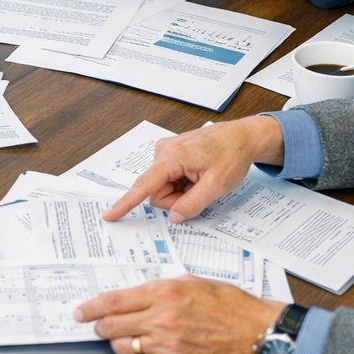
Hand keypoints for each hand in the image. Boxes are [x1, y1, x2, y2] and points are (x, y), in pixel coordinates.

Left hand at [73, 277, 284, 353]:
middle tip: (96, 325)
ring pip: (123, 348)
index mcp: (164, 293)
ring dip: (119, 343)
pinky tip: (147, 350)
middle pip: (111, 327)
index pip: (113, 302)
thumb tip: (135, 294)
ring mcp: (167, 346)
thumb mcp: (192, 281)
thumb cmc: (229, 304)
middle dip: (99, 326)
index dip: (90, 308)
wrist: (255, 333)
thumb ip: (161, 287)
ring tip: (125, 337)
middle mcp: (161, 320)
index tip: (79, 312)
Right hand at [104, 115, 283, 222]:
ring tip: (201, 179)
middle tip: (200, 190)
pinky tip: (197, 175)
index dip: (126, 203)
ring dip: (181, 191)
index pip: (144, 185)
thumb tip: (174, 217)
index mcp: (172, 156)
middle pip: (157, 191)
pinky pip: (168, 179)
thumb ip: (193, 204)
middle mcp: (164, 151)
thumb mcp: (217, 185)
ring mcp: (166, 151)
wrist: (243, 136)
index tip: (110, 214)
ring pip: (163, 187)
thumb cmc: (232, 154)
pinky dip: (182, 183)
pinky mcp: (171, 154)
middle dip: (177, 199)